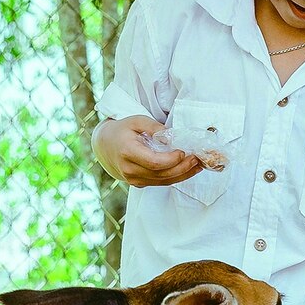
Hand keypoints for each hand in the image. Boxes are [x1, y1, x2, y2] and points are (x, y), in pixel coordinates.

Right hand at [97, 116, 222, 187]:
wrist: (105, 146)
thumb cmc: (123, 130)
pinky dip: (177, 177)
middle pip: (162, 174)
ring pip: (165, 181)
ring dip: (184, 174)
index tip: (184, 151)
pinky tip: (189, 169)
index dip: (172, 159)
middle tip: (198, 158)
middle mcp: (130, 170)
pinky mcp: (139, 184)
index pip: (154, 162)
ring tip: (198, 164)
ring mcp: (134, 180)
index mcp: (128, 152)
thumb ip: (155, 127)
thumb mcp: (137, 120)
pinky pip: (162, 183)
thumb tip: (173, 137)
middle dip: (183, 167)